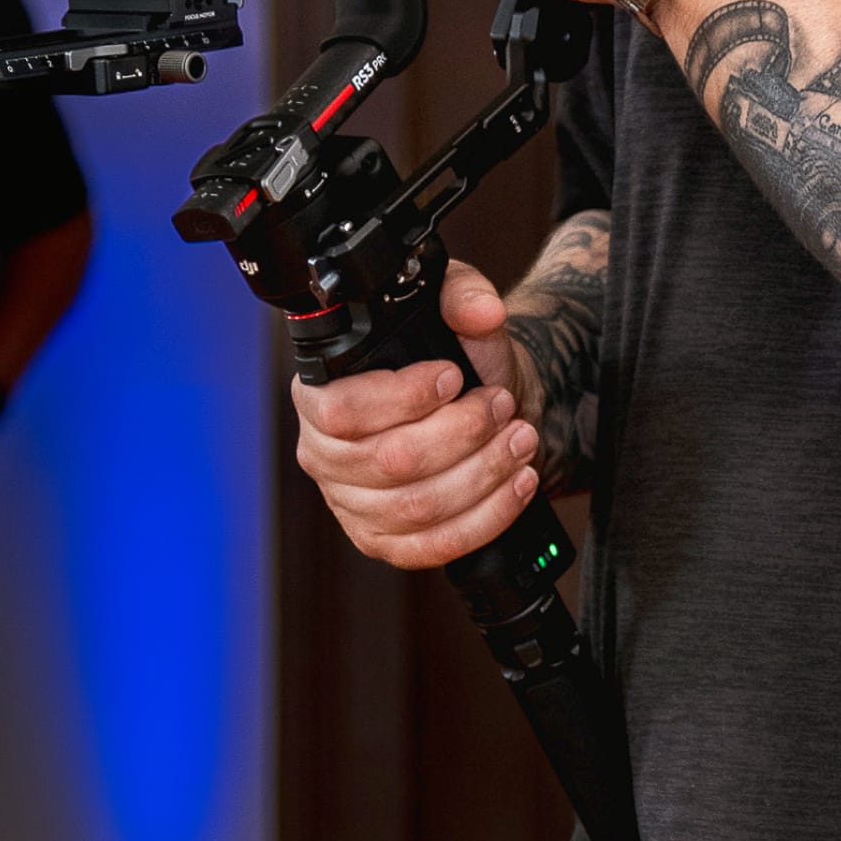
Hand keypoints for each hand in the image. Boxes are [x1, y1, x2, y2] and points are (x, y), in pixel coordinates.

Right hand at [291, 259, 544, 567]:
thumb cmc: (453, 356)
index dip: (402, 397)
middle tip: (500, 404)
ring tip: (521, 438)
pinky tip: (518, 483)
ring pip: (417, 507)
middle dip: (461, 433)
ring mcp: (352, 505)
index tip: (454, 376)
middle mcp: (324, 454)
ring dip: (483, 472)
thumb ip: (463, 294)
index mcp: (320, 395)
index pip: (342, 410)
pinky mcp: (386, 541)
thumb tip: (481, 310)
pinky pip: (435, 546)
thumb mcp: (456, 306)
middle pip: (388, 462)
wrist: (479, 399)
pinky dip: (488, 516)